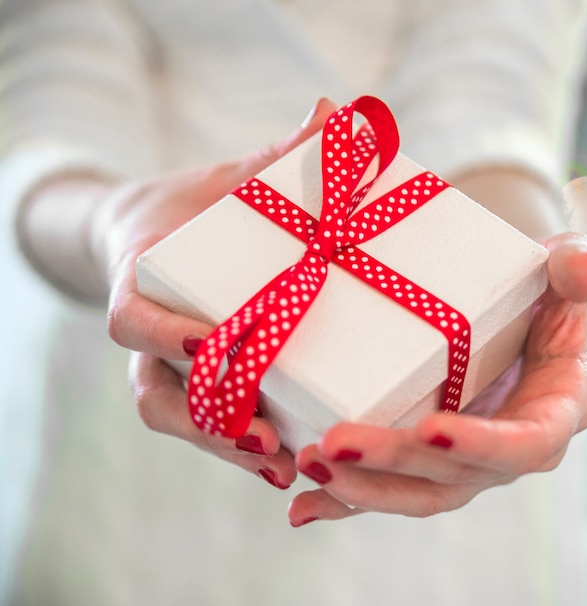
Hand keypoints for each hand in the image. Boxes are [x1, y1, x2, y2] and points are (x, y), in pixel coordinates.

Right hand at [96, 98, 335, 487]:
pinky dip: (241, 450)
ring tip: (283, 464)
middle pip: (156, 394)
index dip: (160, 335)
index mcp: (143, 286)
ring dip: (225, 449)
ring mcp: (169, 370)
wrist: (168, 237)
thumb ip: (276, 156)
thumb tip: (334, 109)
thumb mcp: (233, 181)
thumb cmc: (202, 210)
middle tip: (261, 435)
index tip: (206, 343)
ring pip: (180, 422)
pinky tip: (288, 464)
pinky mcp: (199, 387)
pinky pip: (208, 428)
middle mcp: (150, 340)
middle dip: (204, 420)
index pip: (130, 320)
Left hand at [288, 231, 586, 525]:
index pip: (521, 444)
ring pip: (411, 491)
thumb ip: (573, 272)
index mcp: (548, 415)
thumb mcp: (564, 280)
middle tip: (332, 445)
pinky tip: (302, 506)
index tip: (430, 428)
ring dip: (358, 488)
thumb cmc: (541, 300)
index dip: (479, 442)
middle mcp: (501, 452)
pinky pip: (384, 489)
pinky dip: (344, 503)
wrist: (512, 319)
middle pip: (448, 475)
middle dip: (390, 464)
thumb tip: (582, 264)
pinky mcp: (423, 461)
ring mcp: (458, 462)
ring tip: (309, 463)